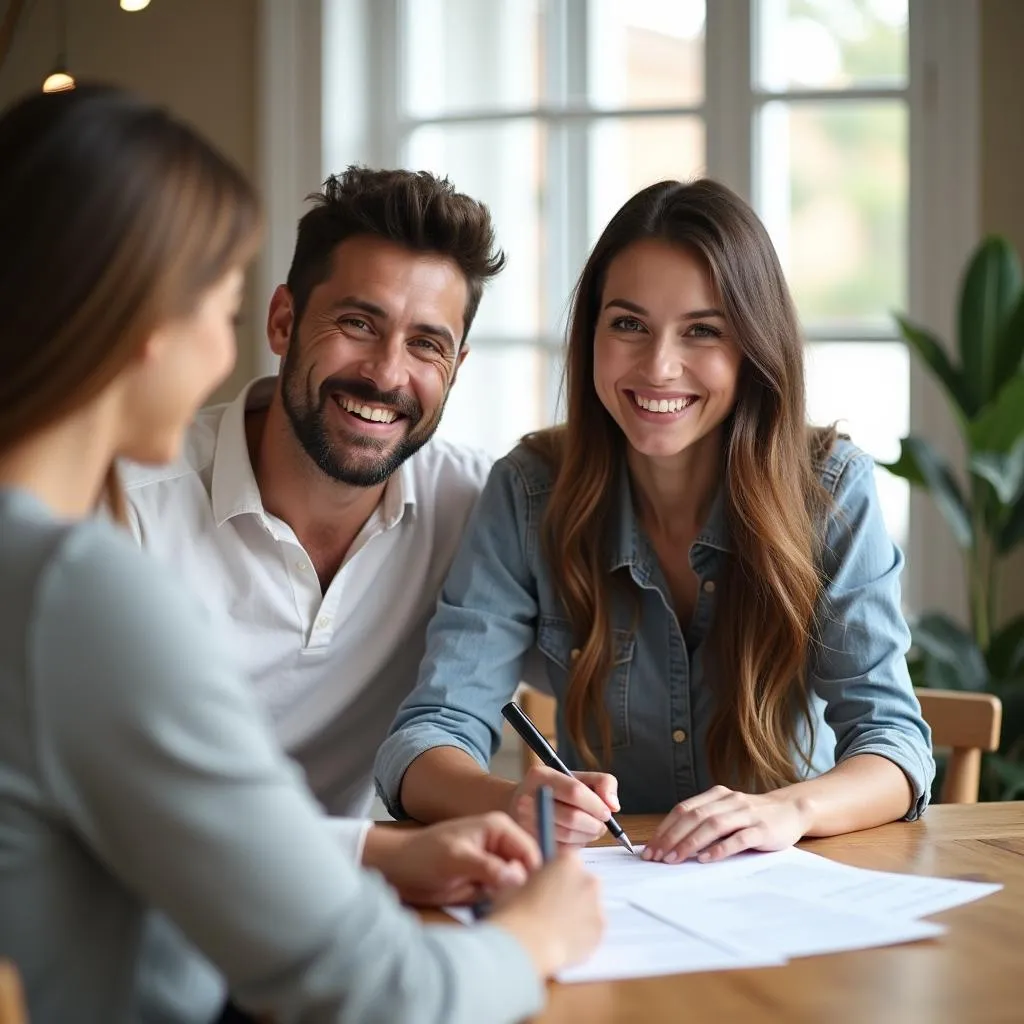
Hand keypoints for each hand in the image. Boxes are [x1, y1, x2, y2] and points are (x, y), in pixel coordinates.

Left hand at [364, 813, 540, 906]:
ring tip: (492, 908)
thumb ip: (488, 868)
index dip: (533, 875)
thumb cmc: (423, 856)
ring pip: (516, 887)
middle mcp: (502, 845)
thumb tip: (519, 878)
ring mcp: (494, 865)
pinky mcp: (485, 883)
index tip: (525, 898)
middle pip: (528, 871)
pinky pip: (502, 897)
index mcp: (500, 828)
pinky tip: (485, 911)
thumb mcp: (455, 860)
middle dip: (521, 890)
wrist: (397, 870)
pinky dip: (497, 906)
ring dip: (509, 900)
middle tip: (504, 905)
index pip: (531, 852)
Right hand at [489, 851, 603, 976]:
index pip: (566, 860)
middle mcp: (588, 881)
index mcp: (568, 861)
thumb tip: (519, 874)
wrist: (525, 947)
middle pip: (581, 882)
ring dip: (576, 913)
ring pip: (588, 907)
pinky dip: (581, 935)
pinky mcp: (600, 934)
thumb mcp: (511, 884)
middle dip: (569, 892)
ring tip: (553, 929)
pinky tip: (561, 942)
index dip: (553, 873)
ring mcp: (597, 908)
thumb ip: (521, 876)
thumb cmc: (515, 911)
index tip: (543, 885)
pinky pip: (591, 930)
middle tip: (548, 908)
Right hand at [508, 764, 618, 846]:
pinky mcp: (530, 841)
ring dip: (587, 836)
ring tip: (590, 830)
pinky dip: (575, 846)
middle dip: (594, 824)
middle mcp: (529, 798)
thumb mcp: (578, 777)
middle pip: (572, 817)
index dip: (596, 805)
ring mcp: (526, 822)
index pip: (575, 791)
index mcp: (541, 775)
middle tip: (601, 825)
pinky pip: (561, 849)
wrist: (519, 804)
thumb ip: (603, 783)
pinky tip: (576, 837)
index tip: (607, 812)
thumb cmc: (556, 791)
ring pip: (568, 835)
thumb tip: (614, 805)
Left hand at [644, 785, 808, 864]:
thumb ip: (705, 822)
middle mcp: (729, 800)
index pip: (684, 809)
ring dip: (690, 843)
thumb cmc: (753, 817)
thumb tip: (672, 843)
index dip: (665, 828)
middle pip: (694, 816)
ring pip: (712, 825)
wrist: (792, 810)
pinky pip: (738, 838)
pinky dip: (720, 848)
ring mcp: (746, 813)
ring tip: (674, 858)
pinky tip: (706, 858)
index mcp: (717, 795)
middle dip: (671, 837)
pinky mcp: (762, 829)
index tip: (650, 848)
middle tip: (656, 856)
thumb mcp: (727, 813)